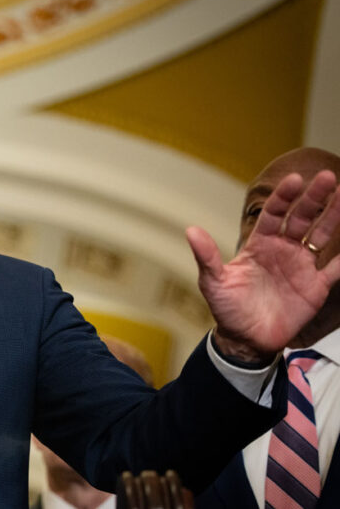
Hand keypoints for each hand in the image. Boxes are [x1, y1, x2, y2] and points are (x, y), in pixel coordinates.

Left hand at [187, 170, 339, 363]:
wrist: (245, 339)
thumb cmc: (227, 308)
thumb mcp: (213, 282)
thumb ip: (207, 257)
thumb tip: (191, 230)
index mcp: (259, 245)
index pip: (274, 215)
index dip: (284, 197)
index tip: (294, 180)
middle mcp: (283, 250)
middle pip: (301, 219)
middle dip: (314, 198)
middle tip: (327, 178)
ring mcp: (301, 267)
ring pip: (321, 236)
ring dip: (333, 216)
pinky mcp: (316, 287)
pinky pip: (336, 269)